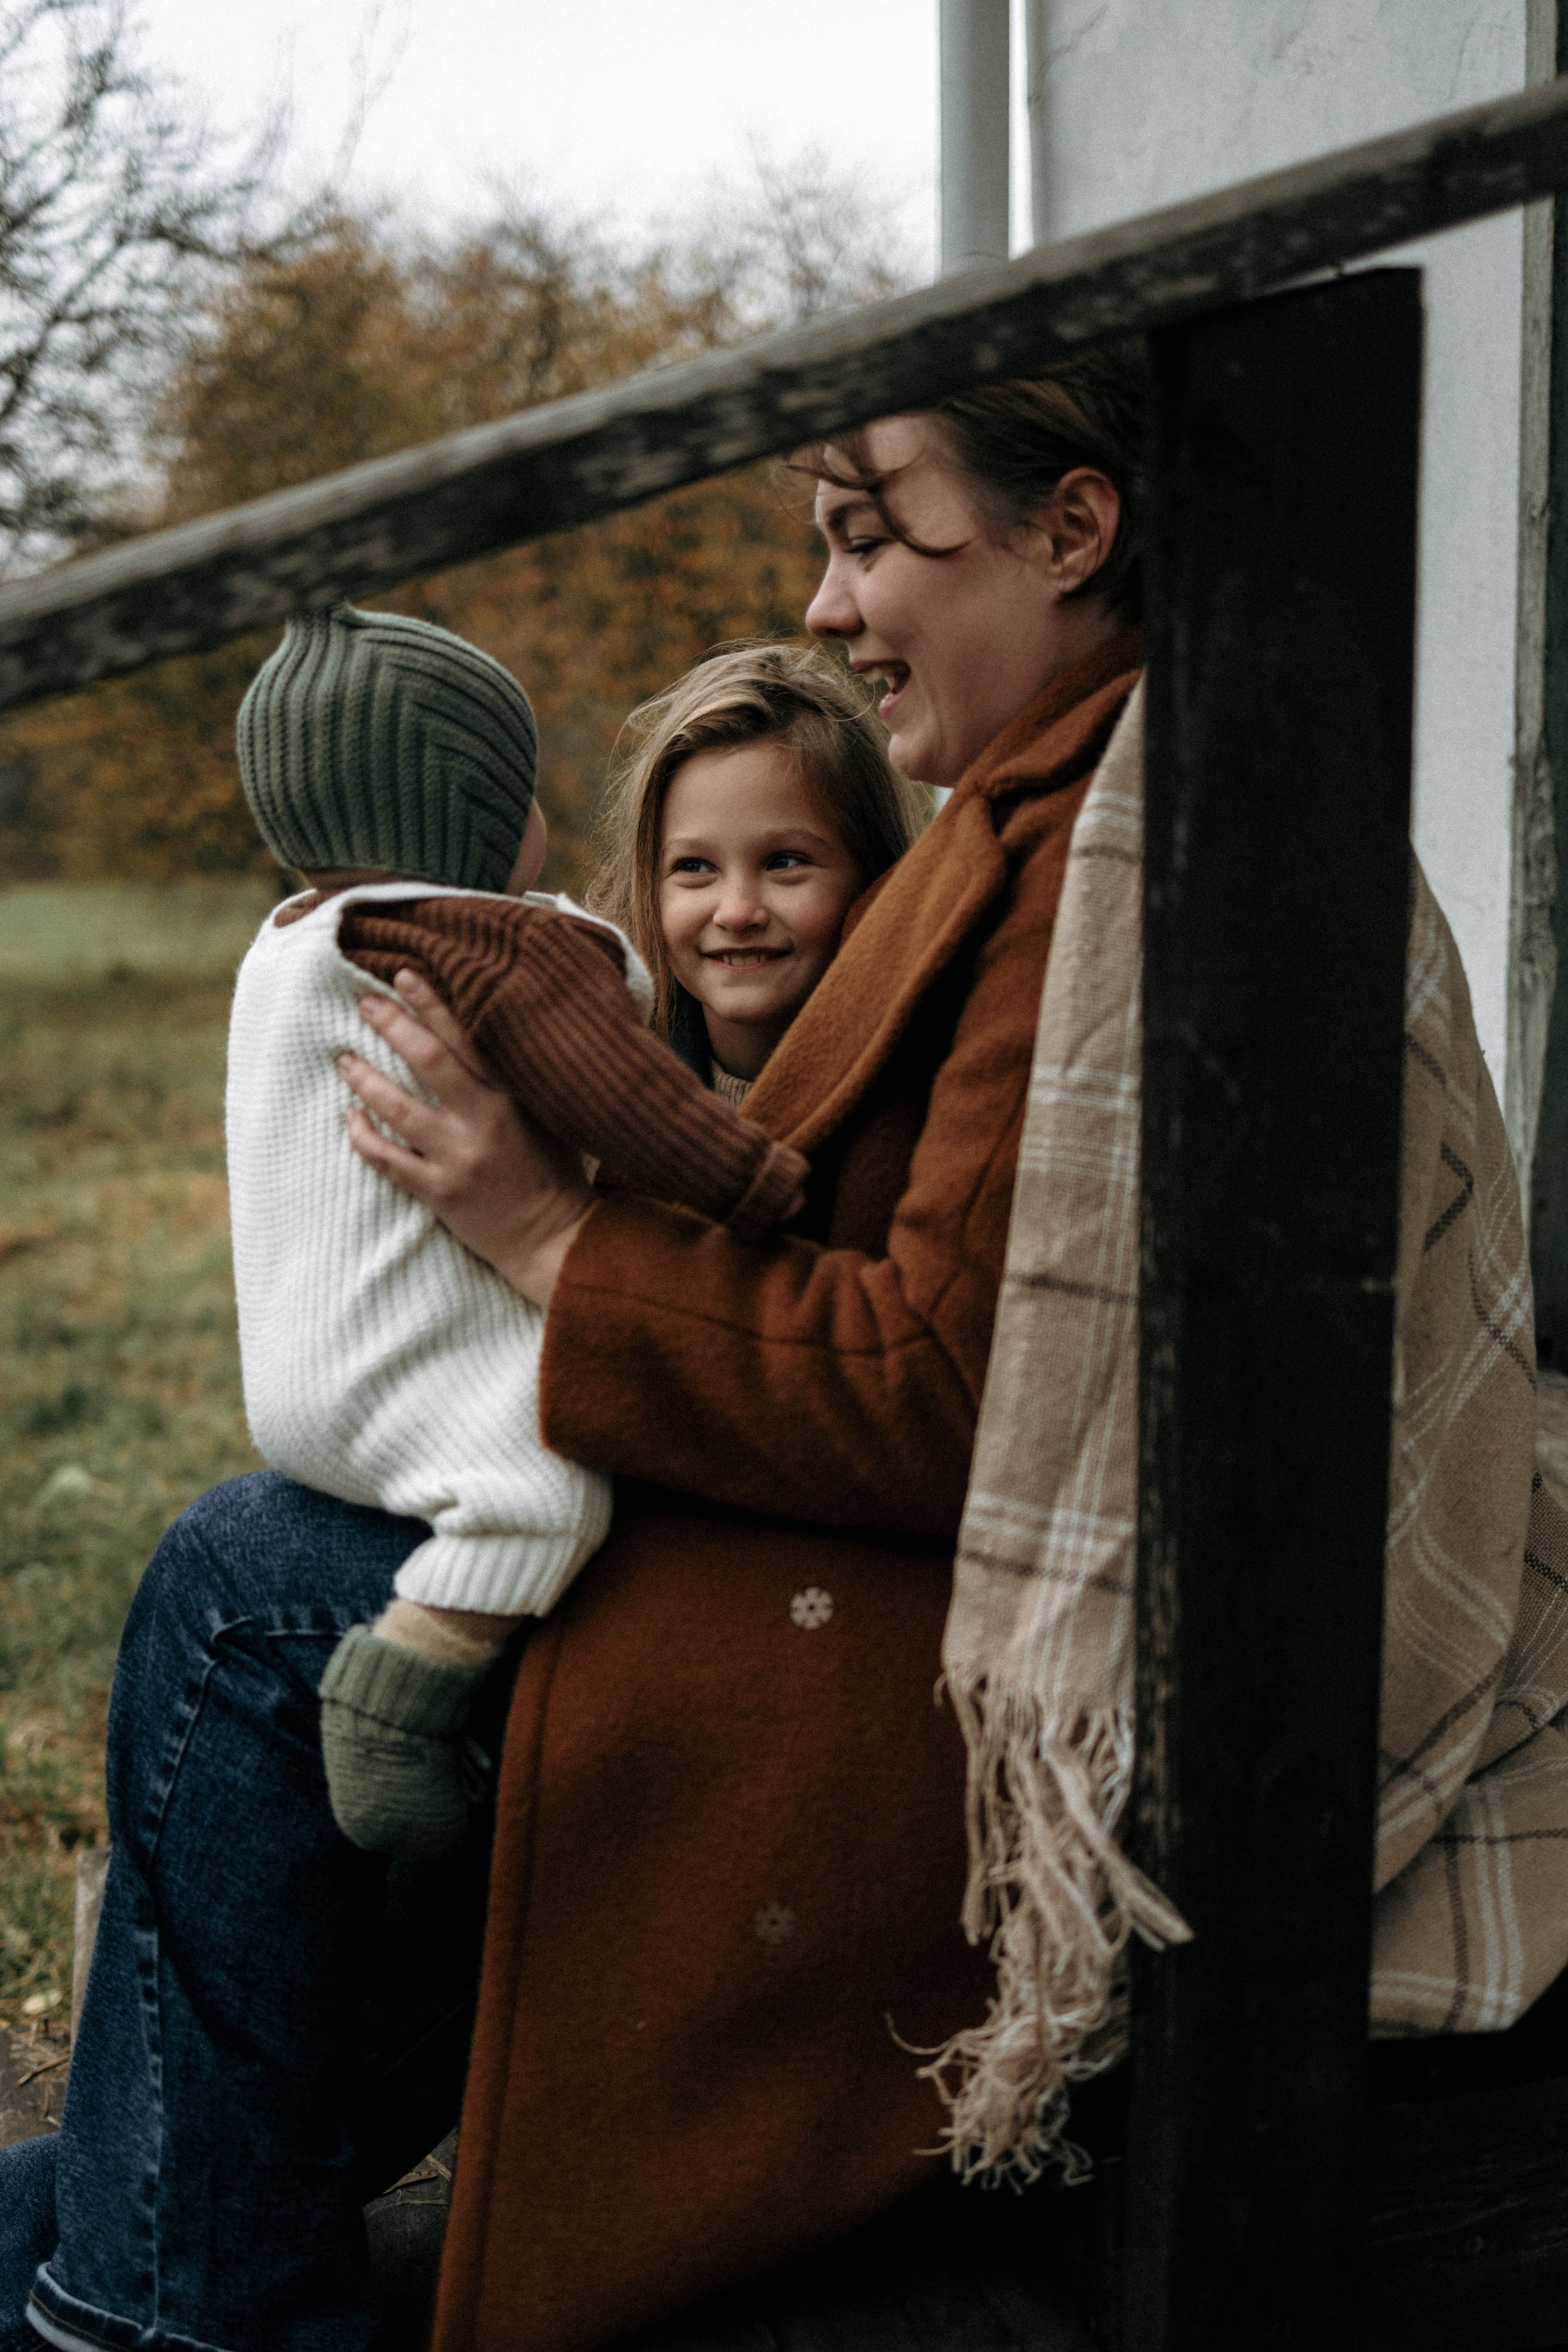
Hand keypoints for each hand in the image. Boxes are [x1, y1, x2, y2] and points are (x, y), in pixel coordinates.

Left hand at [340, 969, 589, 1307]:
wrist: (555, 1238)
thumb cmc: (553, 1172)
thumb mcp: (547, 1116)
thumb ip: (516, 1080)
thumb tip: (484, 1036)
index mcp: (513, 1095)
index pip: (468, 1037)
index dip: (434, 1003)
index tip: (405, 975)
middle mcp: (485, 1120)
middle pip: (430, 1059)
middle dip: (394, 1025)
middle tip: (365, 1002)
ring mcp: (460, 1157)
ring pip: (399, 1108)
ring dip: (366, 1079)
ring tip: (344, 1058)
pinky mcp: (441, 1192)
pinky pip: (388, 1160)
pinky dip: (364, 1137)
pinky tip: (350, 1119)